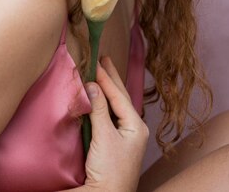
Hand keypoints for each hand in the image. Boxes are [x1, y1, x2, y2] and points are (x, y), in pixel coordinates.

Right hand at [83, 56, 148, 191]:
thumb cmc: (110, 171)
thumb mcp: (104, 137)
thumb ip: (99, 110)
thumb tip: (93, 85)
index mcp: (136, 126)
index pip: (119, 95)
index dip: (107, 77)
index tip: (97, 60)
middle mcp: (133, 130)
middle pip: (121, 98)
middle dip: (112, 78)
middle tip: (104, 58)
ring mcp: (125, 138)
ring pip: (115, 107)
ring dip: (107, 90)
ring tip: (100, 73)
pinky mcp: (114, 146)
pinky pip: (109, 117)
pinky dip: (102, 105)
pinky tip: (96, 99)